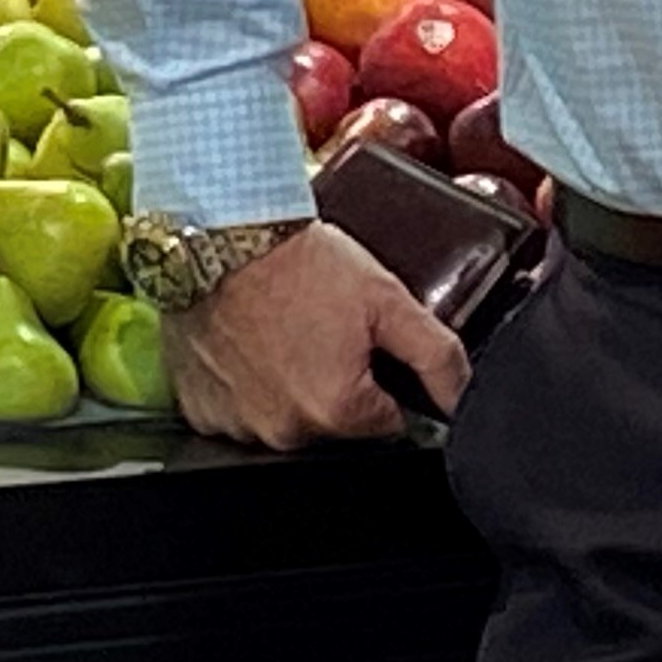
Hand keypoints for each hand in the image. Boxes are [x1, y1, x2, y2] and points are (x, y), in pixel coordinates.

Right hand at [168, 223, 468, 448]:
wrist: (219, 230)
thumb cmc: (294, 259)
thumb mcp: (386, 297)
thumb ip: (436, 355)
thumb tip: (461, 399)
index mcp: (337, 412)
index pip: (386, 419)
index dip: (381, 376)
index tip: (358, 338)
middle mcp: (285, 431)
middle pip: (333, 423)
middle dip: (335, 382)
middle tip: (321, 326)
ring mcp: (237, 425)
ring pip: (283, 417)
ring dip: (287, 385)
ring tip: (282, 328)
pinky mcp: (199, 410)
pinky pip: (235, 410)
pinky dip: (243, 384)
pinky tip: (248, 342)